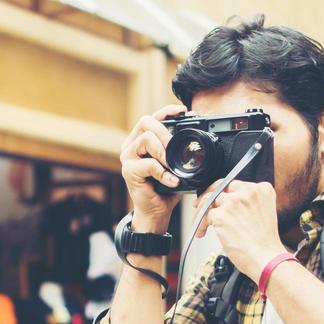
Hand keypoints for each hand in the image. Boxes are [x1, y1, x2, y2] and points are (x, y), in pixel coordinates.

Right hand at [119, 103, 186, 232]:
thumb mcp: (174, 164)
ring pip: (146, 139)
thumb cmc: (165, 188)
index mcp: (141, 140)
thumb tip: (196, 134)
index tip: (182, 111)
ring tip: (171, 166)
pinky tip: (171, 181)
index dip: (167, 112)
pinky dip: (163, 172)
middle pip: (145, 122)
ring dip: (163, 152)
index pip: (152, 118)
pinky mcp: (129, 171)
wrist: (156, 212)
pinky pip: (149, 164)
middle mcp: (131, 146)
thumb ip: (178, 149)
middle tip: (174, 146)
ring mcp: (127, 158)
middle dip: (164, 131)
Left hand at [201, 180, 289, 283]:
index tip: (219, 200)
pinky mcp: (221, 214)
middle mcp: (248, 192)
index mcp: (262, 190)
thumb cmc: (264, 244)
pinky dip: (200, 225)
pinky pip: (204, 215)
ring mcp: (234, 202)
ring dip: (201, 213)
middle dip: (209, 195)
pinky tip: (202, 233)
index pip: (237, 185)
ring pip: (209, 200)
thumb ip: (247, 204)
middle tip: (200, 204)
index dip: (225, 193)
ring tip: (202, 226)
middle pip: (221, 187)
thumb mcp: (262, 214)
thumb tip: (227, 204)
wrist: (266, 258)